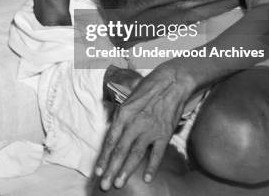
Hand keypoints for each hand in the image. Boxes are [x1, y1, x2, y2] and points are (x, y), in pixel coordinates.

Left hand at [95, 64, 193, 190]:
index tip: (97, 171)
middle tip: (104, 185)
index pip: (110, 140)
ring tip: (118, 183)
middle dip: (111, 169)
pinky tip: (147, 178)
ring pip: (135, 154)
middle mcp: (134, 123)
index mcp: (123, 114)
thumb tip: (113, 133)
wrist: (171, 83)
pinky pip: (157, 154)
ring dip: (126, 171)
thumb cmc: (148, 89)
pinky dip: (152, 167)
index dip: (103, 157)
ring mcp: (150, 129)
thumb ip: (120, 117)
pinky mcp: (164, 133)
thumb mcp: (128, 99)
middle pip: (120, 151)